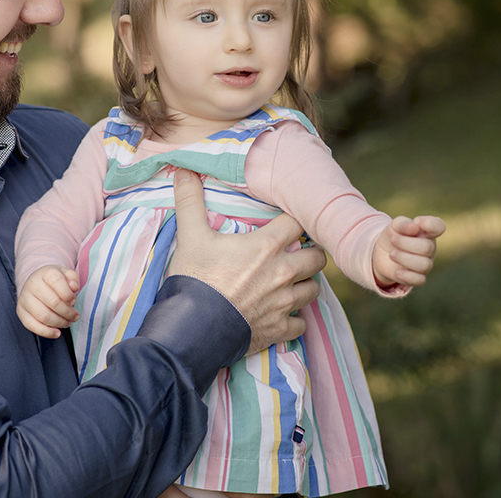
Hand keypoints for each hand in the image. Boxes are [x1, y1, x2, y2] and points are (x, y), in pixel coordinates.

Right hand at [16, 265, 80, 337]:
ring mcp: (24, 298)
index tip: (74, 301)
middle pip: (53, 302)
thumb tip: (74, 288)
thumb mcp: (66, 275)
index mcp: (45, 273)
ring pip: (44, 316)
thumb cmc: (56, 281)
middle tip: (75, 316)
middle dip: (68, 312)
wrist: (37, 283)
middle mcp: (32, 284)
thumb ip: (73, 279)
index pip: (57, 281)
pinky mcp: (21, 312)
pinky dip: (46, 332)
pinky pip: (32, 325)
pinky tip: (57, 333)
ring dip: (59, 323)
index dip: (68, 294)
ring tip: (68, 323)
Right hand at [166, 169, 325, 354]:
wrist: (192, 329)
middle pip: (317, 257)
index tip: (288, 223)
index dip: (295, 221)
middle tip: (295, 253)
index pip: (298, 223)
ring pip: (314, 290)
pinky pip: (301, 325)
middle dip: (310, 253)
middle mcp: (283, 274)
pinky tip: (282, 314)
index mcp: (267, 247)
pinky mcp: (279, 330)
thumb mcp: (191, 236)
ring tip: (291, 282)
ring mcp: (284, 304)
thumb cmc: (195, 279)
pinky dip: (294, 320)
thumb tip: (184, 170)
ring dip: (304, 284)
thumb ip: (190, 201)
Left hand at [372, 215, 444, 287]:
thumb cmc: (393, 236)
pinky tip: (396, 271)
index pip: (438, 226)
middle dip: (406, 243)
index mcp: (426, 232)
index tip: (416, 221)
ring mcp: (426, 264)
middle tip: (392, 239)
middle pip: (427, 248)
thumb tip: (415, 227)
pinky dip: (407, 276)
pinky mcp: (418, 278)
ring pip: (424, 265)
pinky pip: (420, 280)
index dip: (430, 224)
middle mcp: (430, 248)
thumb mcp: (394, 226)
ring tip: (391, 254)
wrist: (382, 254)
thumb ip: (403, 224)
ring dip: (404, 259)